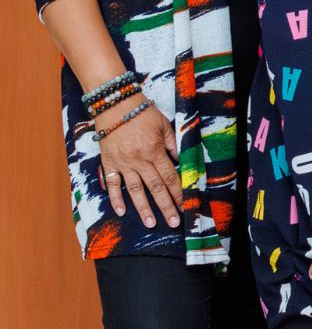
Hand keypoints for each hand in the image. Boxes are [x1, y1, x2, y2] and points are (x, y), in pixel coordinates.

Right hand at [96, 96, 180, 228]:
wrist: (114, 104)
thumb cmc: (142, 112)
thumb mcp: (164, 125)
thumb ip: (172, 145)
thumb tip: (180, 162)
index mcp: (154, 150)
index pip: (170, 177)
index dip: (179, 192)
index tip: (186, 205)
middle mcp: (138, 160)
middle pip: (155, 187)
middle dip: (166, 206)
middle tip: (174, 222)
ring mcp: (122, 162)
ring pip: (134, 190)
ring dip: (143, 208)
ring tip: (151, 223)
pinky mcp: (108, 162)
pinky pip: (112, 183)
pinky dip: (115, 198)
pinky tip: (121, 212)